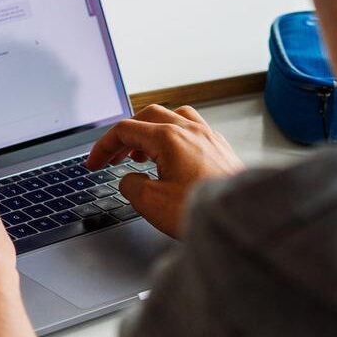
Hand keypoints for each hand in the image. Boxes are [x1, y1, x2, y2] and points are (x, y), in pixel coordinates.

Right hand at [85, 105, 243, 236]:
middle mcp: (190, 130)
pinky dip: (174, 137)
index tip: (94, 163)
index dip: (104, 147)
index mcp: (169, 137)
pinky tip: (172, 157)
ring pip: (173, 118)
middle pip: (148, 117)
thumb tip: (130, 181)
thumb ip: (131, 186)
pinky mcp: (220, 149)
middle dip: (126, 136)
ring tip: (141, 154)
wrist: (242, 219)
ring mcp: (208, 137)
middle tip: (114, 156)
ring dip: (151, 132)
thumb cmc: (205, 210)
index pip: (126, 130)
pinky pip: (192, 130)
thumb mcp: (151, 203)